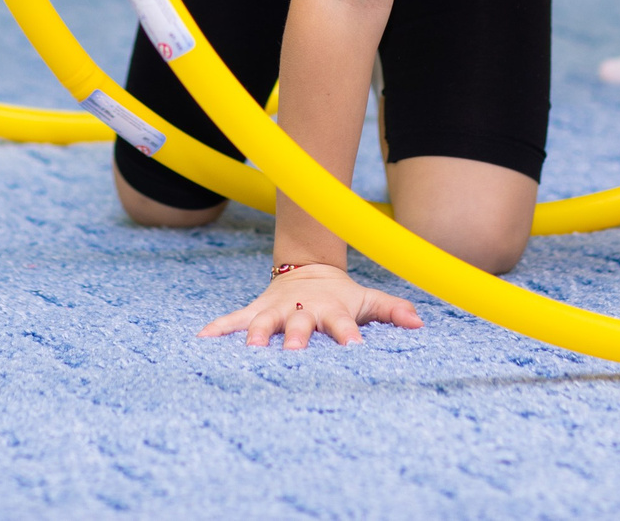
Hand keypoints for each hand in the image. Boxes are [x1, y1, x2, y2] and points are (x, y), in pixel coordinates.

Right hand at [198, 261, 423, 349]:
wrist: (308, 269)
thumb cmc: (341, 296)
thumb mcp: (366, 300)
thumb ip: (392, 311)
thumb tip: (420, 323)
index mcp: (331, 310)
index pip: (342, 324)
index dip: (349, 335)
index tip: (355, 349)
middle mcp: (302, 311)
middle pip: (299, 324)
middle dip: (297, 337)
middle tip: (295, 351)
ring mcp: (276, 311)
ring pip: (264, 323)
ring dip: (257, 336)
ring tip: (249, 351)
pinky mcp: (256, 311)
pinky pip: (234, 320)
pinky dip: (218, 328)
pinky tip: (200, 339)